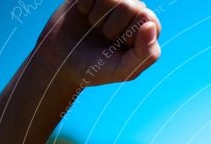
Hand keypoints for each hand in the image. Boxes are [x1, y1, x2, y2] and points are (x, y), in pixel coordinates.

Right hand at [34, 0, 160, 87]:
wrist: (60, 61)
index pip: (148, 18)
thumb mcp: (123, 71)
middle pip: (130, 5)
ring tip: (94, 26)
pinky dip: (85, 3)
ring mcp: (112, 1)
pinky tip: (83, 13)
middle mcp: (132, 13)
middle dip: (112, 26)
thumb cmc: (95, 68)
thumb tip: (149, 25)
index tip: (120, 45)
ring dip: (98, 15)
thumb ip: (145, 54)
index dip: (131, 33)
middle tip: (104, 37)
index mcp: (145, 32)